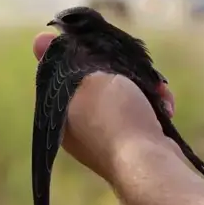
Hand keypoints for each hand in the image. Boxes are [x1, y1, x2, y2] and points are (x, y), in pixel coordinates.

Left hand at [32, 32, 177, 181]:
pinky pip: (140, 115)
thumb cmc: (113, 118)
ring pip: (125, 96)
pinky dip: (152, 106)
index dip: (82, 55)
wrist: (148, 165)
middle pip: (98, 83)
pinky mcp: (132, 145)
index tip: (100, 47)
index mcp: (58, 114)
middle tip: (137, 70)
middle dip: (123, 72)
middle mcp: (77, 129)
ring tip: (158, 92)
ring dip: (145, 88)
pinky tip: (165, 107)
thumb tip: (38, 39)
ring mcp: (105, 138)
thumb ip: (67, 59)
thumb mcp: (88, 79)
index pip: (63, 74)